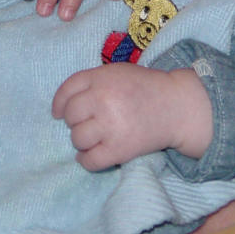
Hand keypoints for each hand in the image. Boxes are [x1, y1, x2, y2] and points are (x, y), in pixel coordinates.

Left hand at [52, 64, 212, 170]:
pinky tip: (93, 155)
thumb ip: (93, 82)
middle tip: (89, 123)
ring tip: (95, 138)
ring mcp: (110, 125)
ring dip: (82, 141)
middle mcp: (103, 100)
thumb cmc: (145, 88)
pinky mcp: (119, 149)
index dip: (59, 103)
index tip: (58, 113)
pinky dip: (86, 161)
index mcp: (102, 78)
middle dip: (75, 121)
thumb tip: (64, 104)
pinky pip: (90, 161)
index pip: (67, 90)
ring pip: (77, 139)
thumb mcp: (118, 73)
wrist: (176, 107)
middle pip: (70, 116)